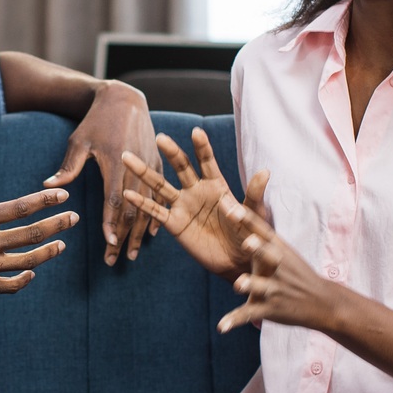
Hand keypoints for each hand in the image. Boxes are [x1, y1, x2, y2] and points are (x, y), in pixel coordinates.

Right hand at [0, 150, 78, 303]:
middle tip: (74, 218)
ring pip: (26, 261)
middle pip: (31, 233)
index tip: (62, 195)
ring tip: (62, 245)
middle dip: (57, 224)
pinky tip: (32, 272)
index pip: (20, 207)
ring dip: (48, 252)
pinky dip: (25, 279)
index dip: (44, 200)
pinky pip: (10, 286)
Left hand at [44, 80, 158, 265]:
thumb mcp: (79, 141)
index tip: (109, 244)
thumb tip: (48, 187)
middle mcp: (136, 167)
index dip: (112, 224)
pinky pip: (160, 194)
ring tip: (132, 254)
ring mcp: (150, 166)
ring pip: (148, 206)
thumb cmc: (96, 121)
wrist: (124, 99)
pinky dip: (156, 214)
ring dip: (140, 232)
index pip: (114, 201)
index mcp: (115, 163)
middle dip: (124, 237)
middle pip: (132, 210)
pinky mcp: (158, 164)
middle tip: (115, 259)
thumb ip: (67, 167)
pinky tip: (152, 232)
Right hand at [119, 129, 267, 281]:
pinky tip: (127, 193)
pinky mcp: (174, 224)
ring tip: (127, 156)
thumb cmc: (250, 235)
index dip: (202, 147)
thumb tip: (265, 171)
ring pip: (160, 185)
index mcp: (217, 185)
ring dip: (144, 172)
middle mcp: (197, 191)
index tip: (196, 132)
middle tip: (159, 137)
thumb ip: (255, 194)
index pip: (207, 162)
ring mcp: (183, 206)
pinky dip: (141, 203)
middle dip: (171, 152)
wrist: (238, 260)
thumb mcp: (254, 214)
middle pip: (181, 167)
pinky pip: (155, 212)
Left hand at [217, 201, 345, 334]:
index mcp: (279, 250)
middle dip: (259, 249)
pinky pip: (250, 314)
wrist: (323, 302)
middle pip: (268, 255)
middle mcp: (278, 267)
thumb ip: (261, 235)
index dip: (248, 220)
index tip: (231, 208)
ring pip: (260, 286)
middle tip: (247, 242)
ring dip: (251, 285)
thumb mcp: (283, 252)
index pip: (263, 231)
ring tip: (239, 284)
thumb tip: (237, 209)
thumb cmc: (296, 273)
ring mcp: (275, 289)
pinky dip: (234, 321)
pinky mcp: (270, 309)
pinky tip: (221, 327)